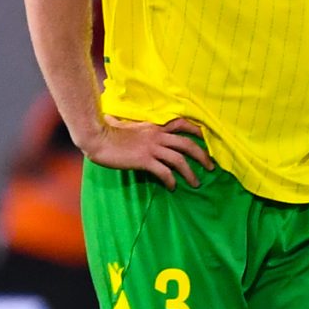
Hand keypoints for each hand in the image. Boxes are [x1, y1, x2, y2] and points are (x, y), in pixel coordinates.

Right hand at [83, 116, 210, 188]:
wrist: (96, 137)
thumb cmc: (108, 131)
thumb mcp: (126, 123)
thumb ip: (133, 124)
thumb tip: (124, 121)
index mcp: (155, 126)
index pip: (182, 124)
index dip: (198, 131)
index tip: (208, 139)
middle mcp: (158, 136)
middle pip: (188, 144)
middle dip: (203, 156)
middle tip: (211, 167)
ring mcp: (152, 148)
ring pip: (179, 160)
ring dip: (191, 173)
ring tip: (196, 183)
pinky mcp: (144, 160)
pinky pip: (164, 172)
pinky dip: (171, 180)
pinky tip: (172, 187)